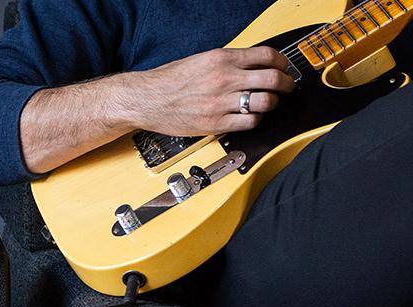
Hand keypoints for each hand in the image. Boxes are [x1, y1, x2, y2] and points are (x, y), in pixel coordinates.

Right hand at [120, 47, 296, 135]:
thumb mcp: (200, 60)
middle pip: (273, 79)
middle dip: (286, 83)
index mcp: (221, 59)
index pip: (267, 57)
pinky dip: (256, 119)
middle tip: (287, 86)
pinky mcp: (216, 123)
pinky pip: (250, 122)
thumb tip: (252, 65)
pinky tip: (250, 116)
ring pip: (266, 102)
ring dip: (273, 103)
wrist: (146, 100)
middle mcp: (224, 79)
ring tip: (269, 103)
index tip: (284, 67)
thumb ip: (227, 62)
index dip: (282, 62)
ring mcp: (221, 102)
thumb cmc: (168, 81)